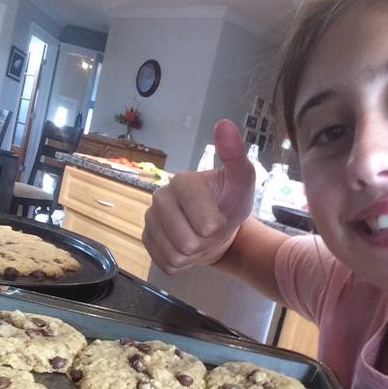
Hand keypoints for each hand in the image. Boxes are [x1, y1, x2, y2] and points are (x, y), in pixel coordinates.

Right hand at [143, 119, 254, 273]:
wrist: (217, 228)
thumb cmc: (230, 202)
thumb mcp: (242, 182)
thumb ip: (235, 156)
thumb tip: (224, 124)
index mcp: (182, 181)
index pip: (204, 224)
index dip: (217, 227)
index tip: (220, 216)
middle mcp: (159, 197)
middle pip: (186, 243)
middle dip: (204, 242)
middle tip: (209, 230)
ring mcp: (149, 219)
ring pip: (175, 256)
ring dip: (193, 254)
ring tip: (198, 237)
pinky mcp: (146, 239)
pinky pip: (165, 264)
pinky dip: (181, 263)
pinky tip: (185, 247)